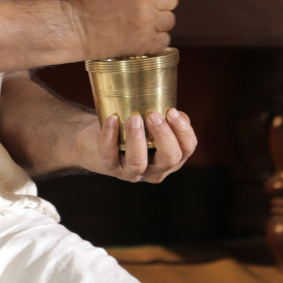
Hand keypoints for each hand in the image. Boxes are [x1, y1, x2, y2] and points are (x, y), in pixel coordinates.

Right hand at [66, 0, 177, 59]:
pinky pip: (164, 39)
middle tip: (137, 5)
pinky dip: (154, 39)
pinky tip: (138, 34)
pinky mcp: (145, 41)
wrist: (74, 27)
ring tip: (135, 20)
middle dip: (158, 1)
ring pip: (168, 20)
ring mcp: (147, 20)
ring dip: (156, 21)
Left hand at [72, 109, 196, 182]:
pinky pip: (109, 157)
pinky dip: (110, 137)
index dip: (184, 132)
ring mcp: (131, 172)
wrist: (96, 140)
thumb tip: (172, 110)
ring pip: (137, 163)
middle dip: (164, 136)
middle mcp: (154, 168)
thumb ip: (164, 117)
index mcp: (170, 156)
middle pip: (169, 159)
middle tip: (153, 115)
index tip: (173, 111)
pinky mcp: (109, 168)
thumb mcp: (150, 122)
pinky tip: (112, 119)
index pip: (187, 148)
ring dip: (137, 140)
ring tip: (134, 118)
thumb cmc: (129, 127)